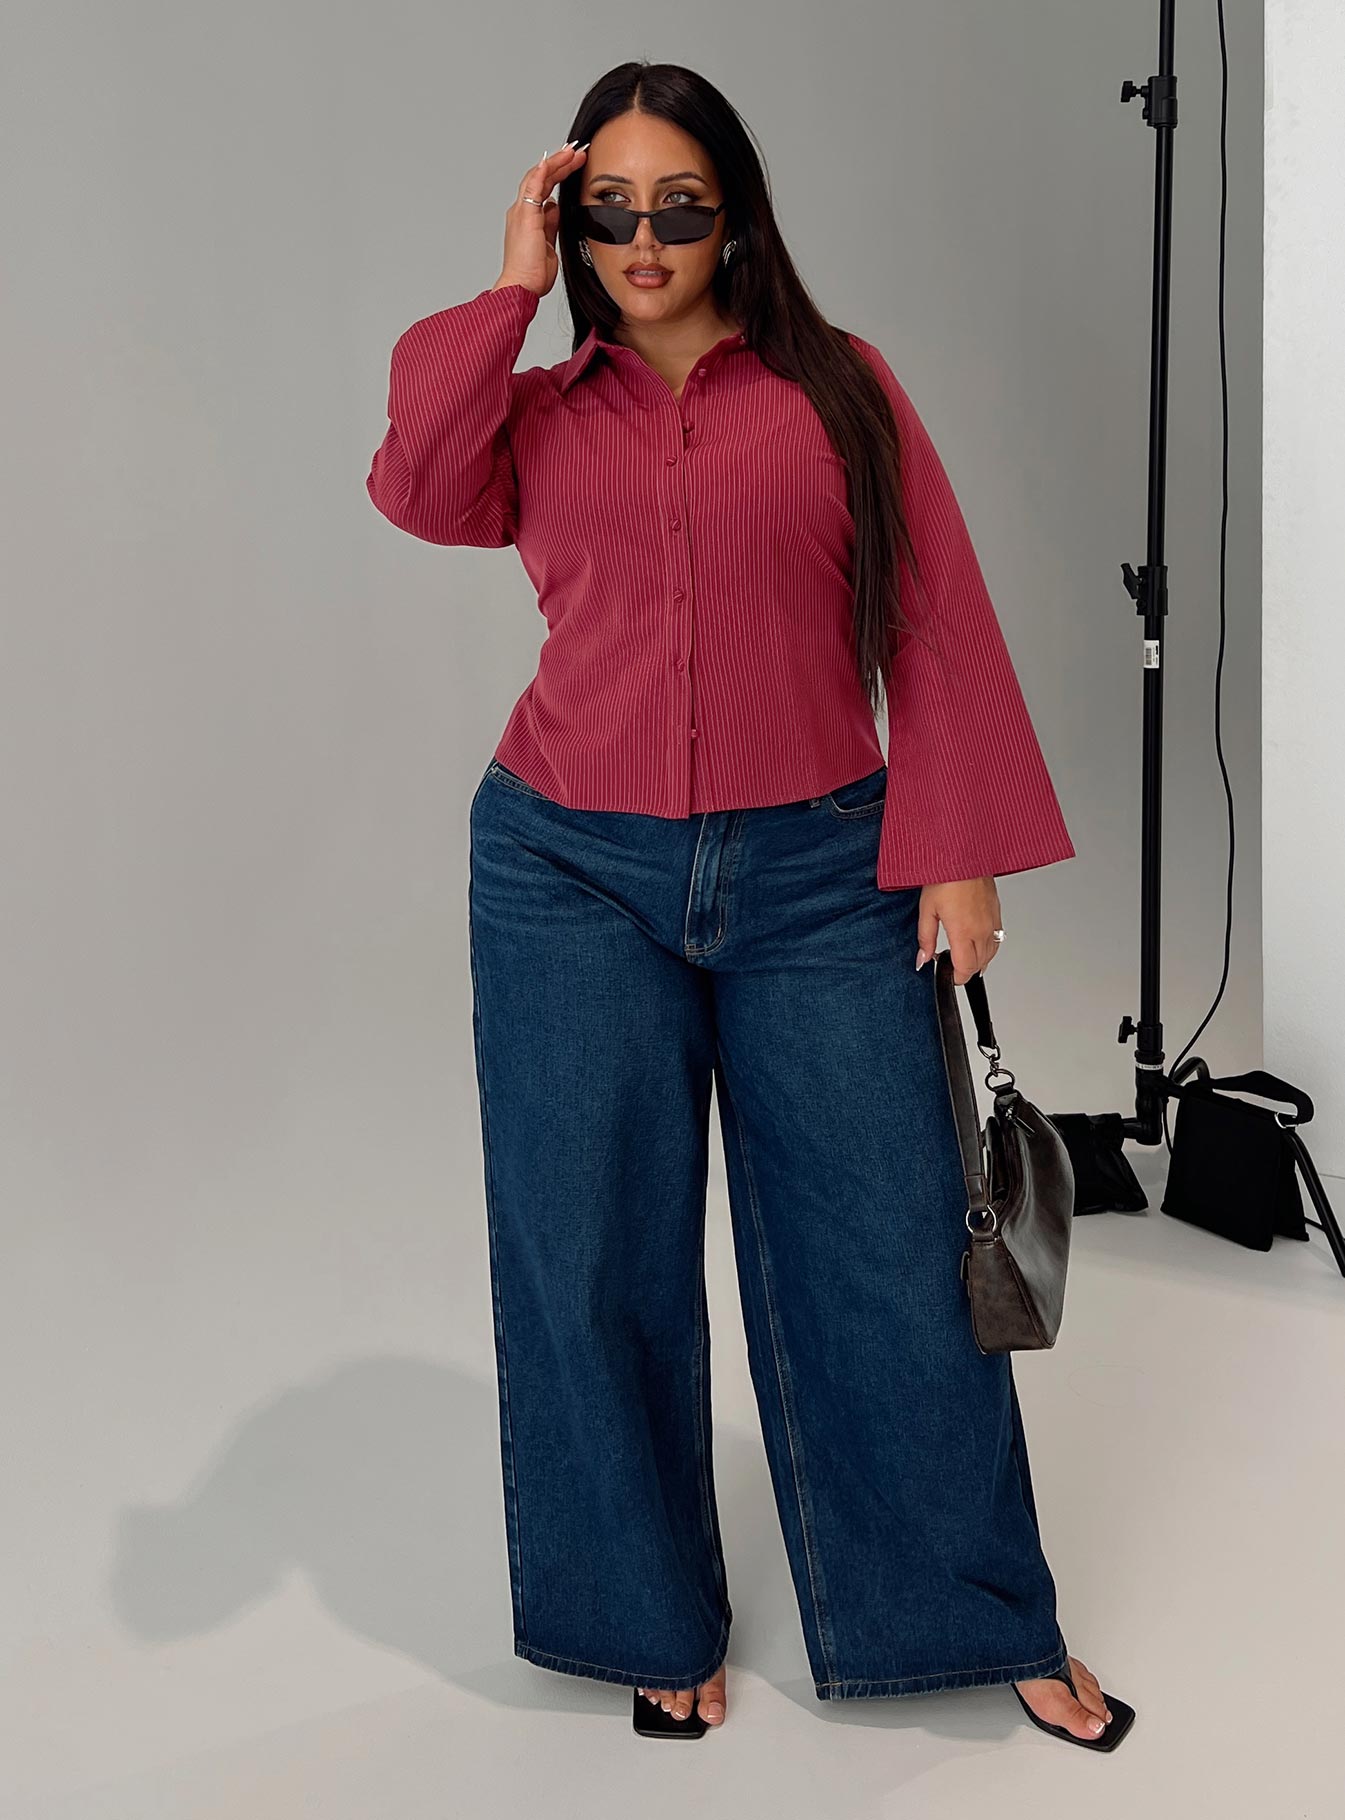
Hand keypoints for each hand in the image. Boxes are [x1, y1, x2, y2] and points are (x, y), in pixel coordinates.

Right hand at [493, 142, 588, 299]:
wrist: (521, 287)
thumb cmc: (532, 274)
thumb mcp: (549, 243)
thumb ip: (551, 224)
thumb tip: (555, 209)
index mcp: (528, 218)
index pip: (545, 187)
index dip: (559, 174)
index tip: (574, 163)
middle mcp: (522, 210)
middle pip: (542, 178)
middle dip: (560, 163)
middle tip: (576, 151)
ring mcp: (522, 211)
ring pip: (538, 177)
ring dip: (556, 162)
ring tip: (572, 152)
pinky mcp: (524, 215)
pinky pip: (532, 187)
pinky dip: (542, 171)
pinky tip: (552, 161)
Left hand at [915, 878, 1002, 983]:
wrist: (964, 854)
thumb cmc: (945, 875)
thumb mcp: (927, 909)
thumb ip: (926, 938)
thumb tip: (923, 959)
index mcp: (963, 931)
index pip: (966, 968)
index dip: (956, 977)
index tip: (948, 975)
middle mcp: (982, 929)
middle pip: (979, 965)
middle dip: (965, 970)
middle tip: (950, 963)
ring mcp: (992, 921)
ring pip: (990, 954)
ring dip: (977, 960)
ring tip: (961, 953)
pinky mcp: (997, 913)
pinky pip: (997, 939)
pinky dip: (987, 947)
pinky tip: (975, 941)